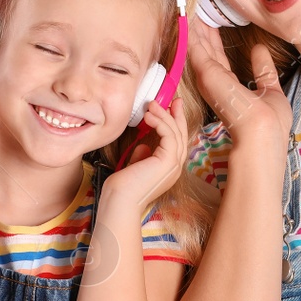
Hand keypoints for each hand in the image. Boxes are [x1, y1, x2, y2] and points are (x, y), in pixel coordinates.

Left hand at [104, 95, 188, 212]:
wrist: (119, 201)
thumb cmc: (122, 188)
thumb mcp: (134, 167)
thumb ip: (141, 156)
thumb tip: (144, 146)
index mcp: (168, 169)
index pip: (176, 141)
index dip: (175, 123)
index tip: (169, 107)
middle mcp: (175, 167)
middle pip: (181, 134)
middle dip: (177, 115)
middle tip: (173, 99)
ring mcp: (174, 165)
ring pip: (176, 132)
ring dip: (165, 115)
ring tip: (153, 104)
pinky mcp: (168, 161)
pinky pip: (169, 135)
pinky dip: (161, 122)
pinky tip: (149, 115)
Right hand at [185, 16, 291, 151]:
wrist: (262, 131)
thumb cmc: (269, 119)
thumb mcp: (269, 89)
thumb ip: (263, 70)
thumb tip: (260, 49)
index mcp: (229, 87)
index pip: (218, 59)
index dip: (214, 40)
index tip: (210, 23)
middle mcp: (216, 82)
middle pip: (205, 50)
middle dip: (201, 30)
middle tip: (196, 8)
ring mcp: (209, 78)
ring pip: (198, 46)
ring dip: (193, 26)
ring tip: (188, 7)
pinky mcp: (206, 73)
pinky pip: (194, 47)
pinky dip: (190, 31)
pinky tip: (186, 16)